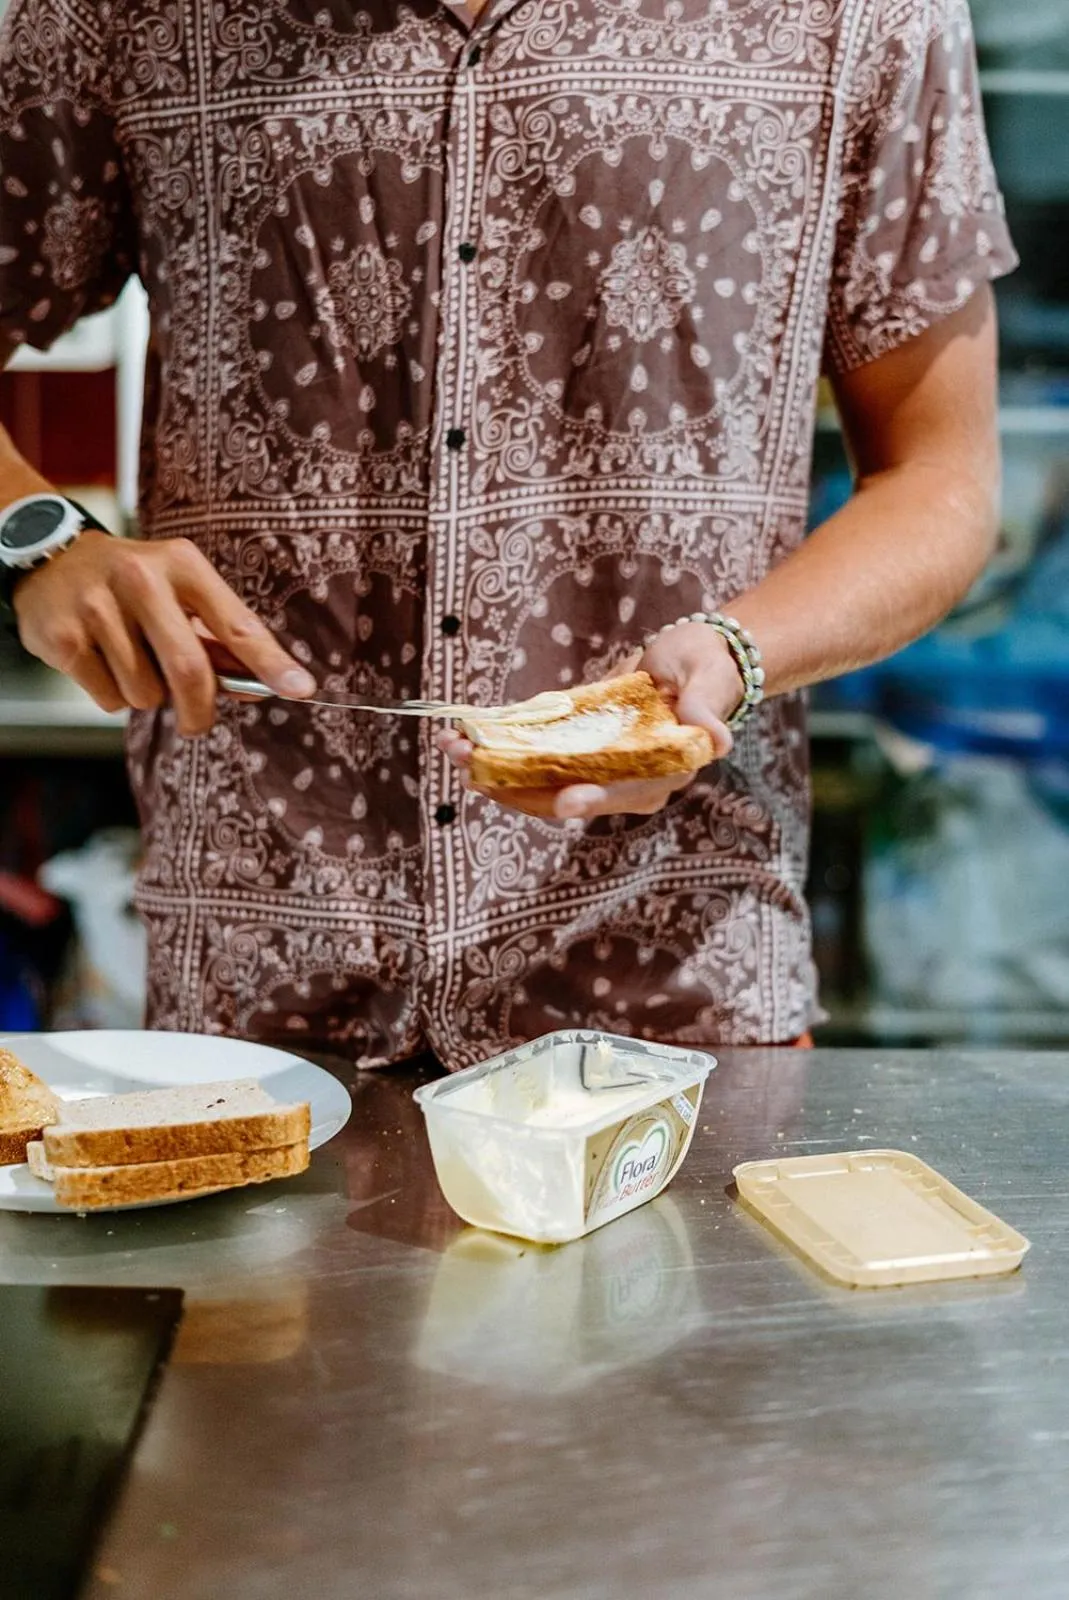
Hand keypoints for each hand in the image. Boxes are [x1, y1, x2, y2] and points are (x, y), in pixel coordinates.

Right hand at [14, 531, 315, 735]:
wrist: (50, 557)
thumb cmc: (131, 582)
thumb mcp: (178, 590)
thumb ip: (216, 638)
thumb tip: (255, 687)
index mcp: (182, 565)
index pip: (236, 623)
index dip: (270, 662)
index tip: (301, 688)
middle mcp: (141, 580)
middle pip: (190, 671)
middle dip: (200, 710)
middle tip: (198, 721)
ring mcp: (98, 607)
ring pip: (146, 693)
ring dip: (146, 695)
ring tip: (130, 660)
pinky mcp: (63, 638)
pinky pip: (108, 698)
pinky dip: (111, 694)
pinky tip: (100, 660)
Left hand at [437, 622, 742, 822]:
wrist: (695, 659)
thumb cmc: (707, 669)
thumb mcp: (709, 681)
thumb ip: (705, 708)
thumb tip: (717, 739)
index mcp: (662, 772)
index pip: (623, 793)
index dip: (593, 798)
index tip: (564, 800)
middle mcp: (624, 781)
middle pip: (565, 796)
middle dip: (514, 786)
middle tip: (471, 767)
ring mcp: (597, 768)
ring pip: (539, 783)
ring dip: (493, 769)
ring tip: (453, 748)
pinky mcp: (577, 751)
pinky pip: (533, 760)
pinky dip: (500, 750)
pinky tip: (465, 739)